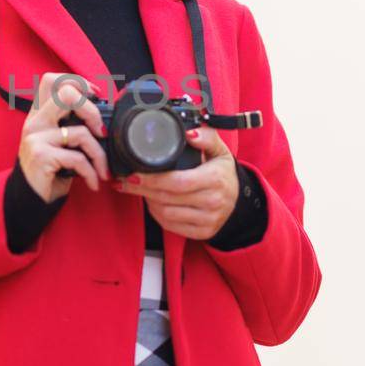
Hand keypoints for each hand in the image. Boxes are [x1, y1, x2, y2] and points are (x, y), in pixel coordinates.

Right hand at [17, 72, 110, 202]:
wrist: (30, 200)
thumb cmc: (50, 171)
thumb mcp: (59, 144)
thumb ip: (72, 126)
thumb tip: (104, 121)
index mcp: (39, 114)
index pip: (51, 80)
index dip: (77, 82)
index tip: (94, 96)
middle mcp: (35, 122)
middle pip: (67, 94)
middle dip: (93, 111)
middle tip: (101, 132)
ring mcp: (36, 138)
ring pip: (81, 132)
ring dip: (99, 155)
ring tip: (102, 169)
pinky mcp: (41, 156)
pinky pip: (78, 158)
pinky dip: (91, 172)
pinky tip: (93, 182)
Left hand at [113, 125, 237, 239]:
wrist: (238, 200)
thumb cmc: (222, 173)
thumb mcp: (220, 151)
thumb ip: (207, 137)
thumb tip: (190, 133)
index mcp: (215, 179)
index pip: (177, 182)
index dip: (152, 179)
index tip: (134, 174)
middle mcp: (213, 202)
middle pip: (167, 198)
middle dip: (142, 189)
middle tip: (126, 181)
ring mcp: (208, 220)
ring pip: (166, 213)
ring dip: (148, 201)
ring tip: (140, 189)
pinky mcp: (202, 232)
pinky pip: (170, 226)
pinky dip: (157, 214)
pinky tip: (153, 203)